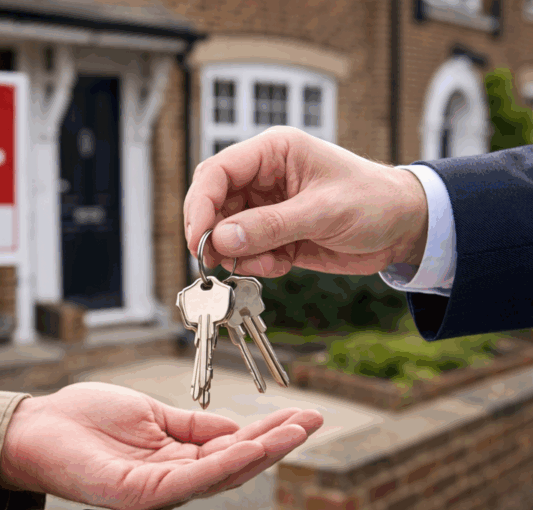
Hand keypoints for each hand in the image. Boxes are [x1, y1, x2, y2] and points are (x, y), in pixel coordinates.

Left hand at [0, 382, 321, 509]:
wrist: (38, 427)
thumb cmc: (86, 420)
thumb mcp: (152, 414)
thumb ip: (194, 426)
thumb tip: (236, 426)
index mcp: (176, 458)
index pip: (231, 447)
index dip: (267, 431)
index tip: (301, 414)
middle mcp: (174, 477)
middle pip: (235, 464)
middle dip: (277, 442)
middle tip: (314, 422)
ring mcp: (159, 488)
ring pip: (222, 473)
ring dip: (262, 453)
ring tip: (297, 431)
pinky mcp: (141, 492)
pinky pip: (192, 478)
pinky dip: (226, 463)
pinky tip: (253, 445)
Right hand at [184, 127, 427, 278]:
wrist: (404, 228)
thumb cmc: (374, 201)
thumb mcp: (323, 212)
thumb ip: (270, 226)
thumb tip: (222, 239)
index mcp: (274, 152)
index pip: (218, 172)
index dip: (201, 205)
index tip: (198, 239)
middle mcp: (264, 178)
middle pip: (214, 204)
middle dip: (213, 234)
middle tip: (216, 260)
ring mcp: (267, 208)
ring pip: (226, 233)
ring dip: (238, 254)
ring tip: (269, 263)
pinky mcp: (274, 234)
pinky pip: (247, 252)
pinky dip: (256, 264)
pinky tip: (282, 264)